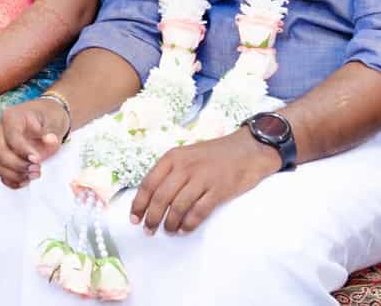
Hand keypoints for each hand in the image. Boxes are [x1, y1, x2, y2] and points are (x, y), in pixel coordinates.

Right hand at [0, 98, 68, 188]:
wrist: (47, 118)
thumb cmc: (48, 118)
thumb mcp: (53, 121)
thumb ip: (51, 132)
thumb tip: (49, 140)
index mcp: (10, 117)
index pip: (12, 137)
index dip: (23, 151)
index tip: (37, 159)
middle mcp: (1, 130)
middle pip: (2, 154)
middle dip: (20, 165)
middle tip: (38, 169)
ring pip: (0, 165)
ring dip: (16, 175)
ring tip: (34, 175)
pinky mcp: (2, 156)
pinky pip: (1, 172)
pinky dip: (12, 180)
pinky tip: (26, 180)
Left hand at [129, 129, 280, 234]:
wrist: (247, 149)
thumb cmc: (214, 155)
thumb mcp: (186, 155)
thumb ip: (170, 172)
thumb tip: (151, 198)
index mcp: (172, 158)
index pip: (148, 184)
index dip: (138, 204)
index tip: (134, 219)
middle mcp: (184, 167)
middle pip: (160, 198)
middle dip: (151, 218)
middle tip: (148, 231)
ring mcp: (202, 178)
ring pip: (178, 207)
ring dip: (170, 223)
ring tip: (168, 231)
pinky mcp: (219, 190)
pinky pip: (199, 212)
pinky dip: (189, 224)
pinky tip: (184, 229)